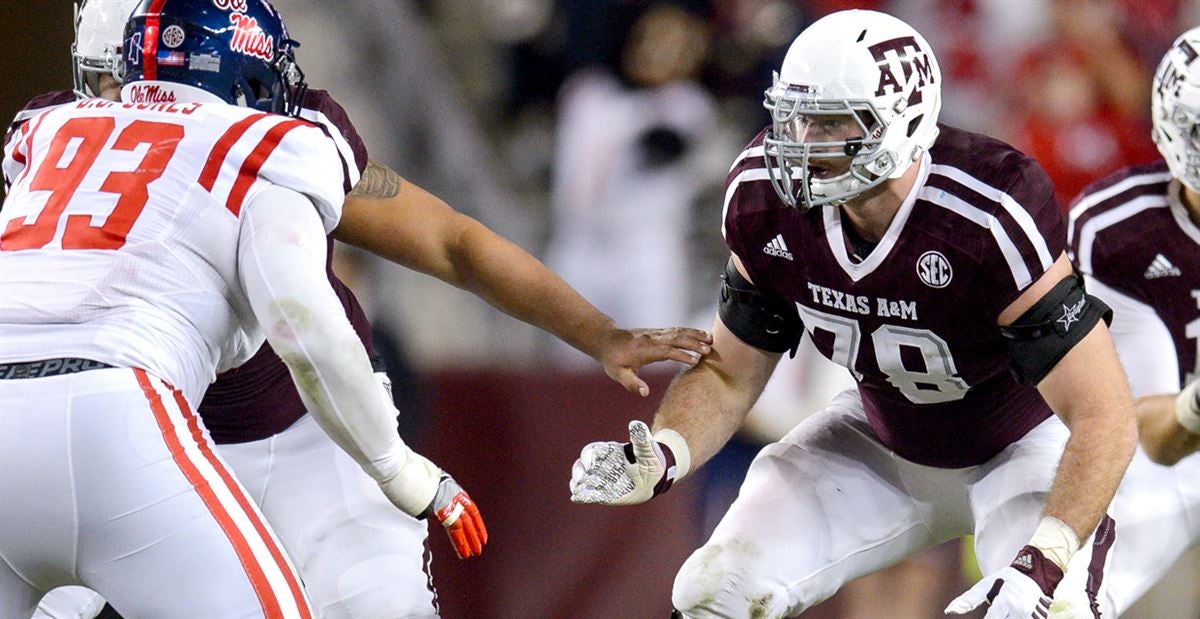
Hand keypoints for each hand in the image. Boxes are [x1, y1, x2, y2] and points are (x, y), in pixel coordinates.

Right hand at [422, 474, 486, 558]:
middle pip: (470, 520)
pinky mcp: (443, 512)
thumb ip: (440, 503)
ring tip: (473, 554)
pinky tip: (463, 552)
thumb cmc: (420, 481)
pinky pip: (454, 530)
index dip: (477, 523)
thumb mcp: (435, 490)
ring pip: (465, 527)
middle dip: (474, 535)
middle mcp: (456, 499)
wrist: (413, 475)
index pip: (472, 510)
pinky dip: (459, 542)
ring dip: (469, 542)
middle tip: (478, 549)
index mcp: (457, 493)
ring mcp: (451, 505)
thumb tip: (437, 515)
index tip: (482, 534)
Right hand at [570, 420, 674, 504]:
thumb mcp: (646, 447)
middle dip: (578, 471)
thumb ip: (640, 437)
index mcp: (608, 452)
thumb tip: (636, 424)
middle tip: (580, 479)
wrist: (655, 478)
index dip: (588, 457)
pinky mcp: (603, 493)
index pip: (591, 451)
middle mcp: (600, 465)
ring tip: (576, 490)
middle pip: (581, 465)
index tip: (590, 465)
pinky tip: (576, 498)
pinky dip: (581, 496)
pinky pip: (589, 494)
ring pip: (581, 480)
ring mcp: (600, 479)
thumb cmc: (650, 458)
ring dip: (576, 484)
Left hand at [597, 327, 711, 396]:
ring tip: (711, 339)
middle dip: (694, 343)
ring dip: (694, 334)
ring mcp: (655, 334)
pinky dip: (689, 331)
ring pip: (678, 332)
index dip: (681, 355)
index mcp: (645, 350)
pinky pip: (676, 330)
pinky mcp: (657, 332)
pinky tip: (700, 334)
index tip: (696, 360)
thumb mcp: (619, 374)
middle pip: (676, 338)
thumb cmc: (613, 360)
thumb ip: (632, 384)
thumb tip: (645, 393)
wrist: (607, 340)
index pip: (666, 351)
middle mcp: (652, 339)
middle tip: (710, 350)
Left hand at [946, 546, 1062, 617]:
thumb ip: (968, 600)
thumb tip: (949, 611)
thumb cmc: (1005, 580)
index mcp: (1006, 601)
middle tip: (990, 615)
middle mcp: (1020, 611)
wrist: (1035, 573)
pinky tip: (1009, 615)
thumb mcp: (985, 586)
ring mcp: (1031, 617)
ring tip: (1000, 613)